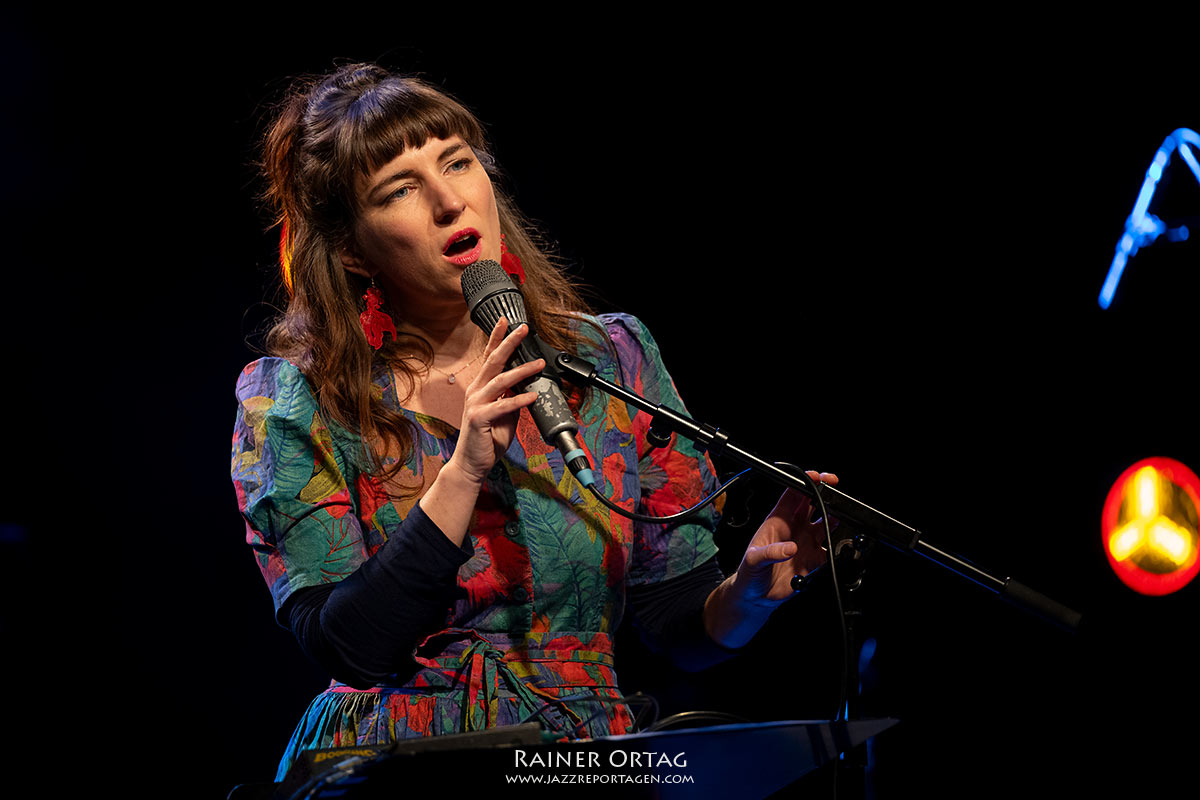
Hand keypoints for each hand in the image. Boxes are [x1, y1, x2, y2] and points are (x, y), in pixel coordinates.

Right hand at [449, 318, 543, 483]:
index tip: (507, 322)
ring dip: (522, 370)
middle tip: (522, 328)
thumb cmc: (487, 439)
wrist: (472, 463)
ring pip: (500, 381)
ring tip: (538, 363)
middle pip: (493, 361)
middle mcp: (475, 391)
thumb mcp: (504, 414)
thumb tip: (528, 384)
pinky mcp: (478, 419)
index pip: (489, 358)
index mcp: (481, 388)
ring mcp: (475, 404)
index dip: (497, 338)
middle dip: (508, 343)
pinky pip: (502, 406)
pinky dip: (519, 399)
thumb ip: (512, 397)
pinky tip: (532, 395)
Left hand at [732, 471, 838, 605]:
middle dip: (825, 494)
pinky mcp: (813, 560)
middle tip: (835, 492)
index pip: (793, 494)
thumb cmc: (749, 573)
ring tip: (839, 518)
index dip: (806, 482)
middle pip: (813, 504)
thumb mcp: (754, 560)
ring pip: (825, 524)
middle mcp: (794, 528)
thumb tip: (790, 547)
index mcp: (778, 521)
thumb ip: (770, 552)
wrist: (756, 596)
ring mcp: (805, 543)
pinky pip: (830, 551)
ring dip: (834, 519)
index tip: (818, 478)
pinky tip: (839, 550)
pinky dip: (837, 550)